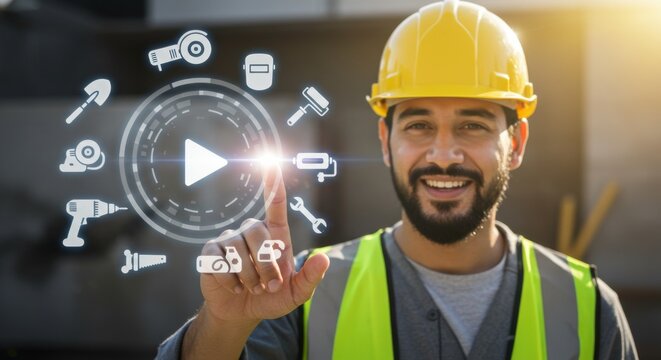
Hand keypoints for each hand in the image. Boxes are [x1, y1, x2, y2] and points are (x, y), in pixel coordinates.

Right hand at [199, 164, 329, 321]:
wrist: (242, 312)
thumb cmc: (271, 297)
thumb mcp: (296, 294)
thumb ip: (309, 278)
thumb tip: (324, 259)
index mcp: (275, 236)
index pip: (274, 204)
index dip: (272, 183)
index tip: (271, 162)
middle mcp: (252, 232)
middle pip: (257, 232)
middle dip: (265, 264)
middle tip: (268, 286)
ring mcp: (230, 240)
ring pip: (237, 248)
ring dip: (248, 276)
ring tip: (252, 288)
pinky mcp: (211, 253)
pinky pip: (219, 260)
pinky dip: (230, 279)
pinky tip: (235, 286)